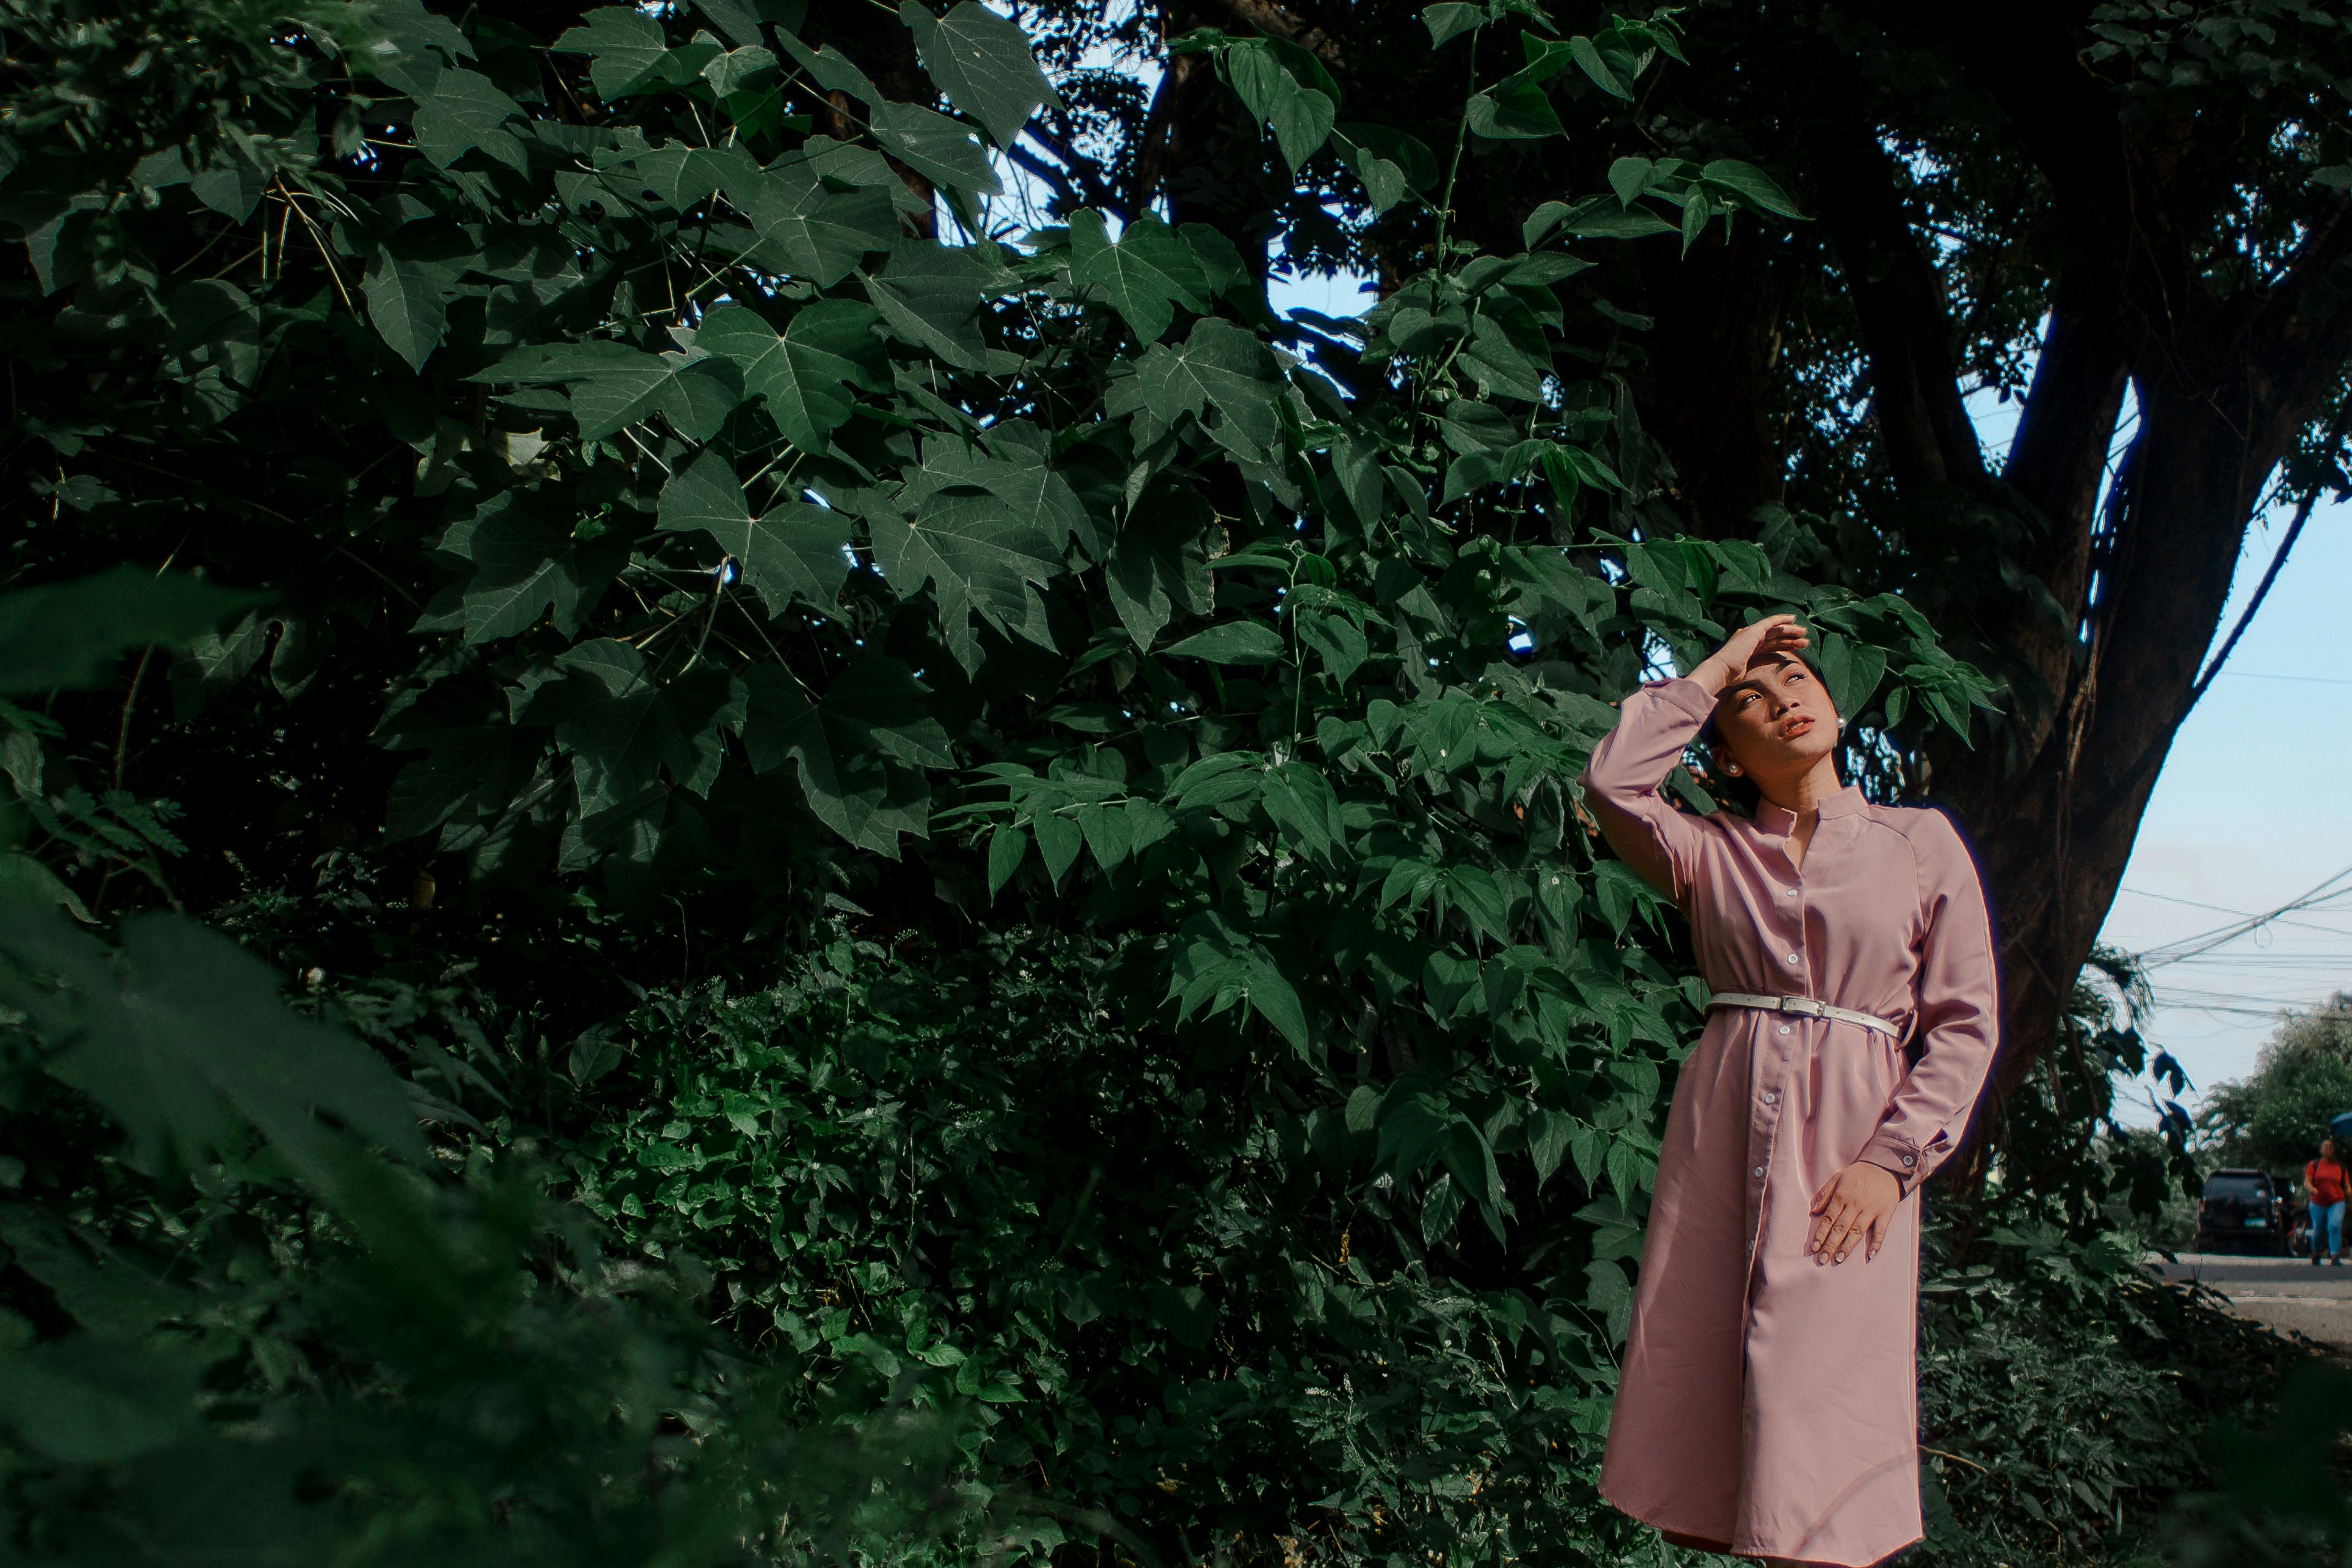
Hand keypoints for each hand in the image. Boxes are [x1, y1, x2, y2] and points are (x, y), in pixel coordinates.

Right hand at [1690, 613, 1809, 695]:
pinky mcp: (1753, 631)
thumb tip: (1760, 687)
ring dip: (1790, 631)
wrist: (1721, 671)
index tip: (1795, 648)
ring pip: (1775, 630)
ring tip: (1804, 633)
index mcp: (1748, 648)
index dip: (1783, 645)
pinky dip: (1782, 620)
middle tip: (1804, 641)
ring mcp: (1751, 633)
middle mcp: (1749, 638)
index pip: (1769, 645)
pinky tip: (1792, 619)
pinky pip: (1771, 623)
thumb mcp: (1746, 676)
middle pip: (1774, 637)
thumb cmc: (1730, 679)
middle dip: (1790, 638)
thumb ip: (1754, 675)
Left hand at [1807, 1161, 1899, 1264]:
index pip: (1828, 1219)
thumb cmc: (1859, 1173)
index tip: (1814, 1248)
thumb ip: (1825, 1194)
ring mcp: (1871, 1210)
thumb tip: (1813, 1211)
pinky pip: (1880, 1230)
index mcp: (1842, 1196)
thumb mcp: (1838, 1177)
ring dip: (1848, 1246)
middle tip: (1822, 1260)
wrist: (1886, 1167)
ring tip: (1839, 1259)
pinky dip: (1876, 1243)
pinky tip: (1870, 1256)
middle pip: (1840, 1228)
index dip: (1820, 1234)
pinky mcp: (1885, 1213)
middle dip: (1830, 1245)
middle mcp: (1855, 1205)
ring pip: (1857, 1231)